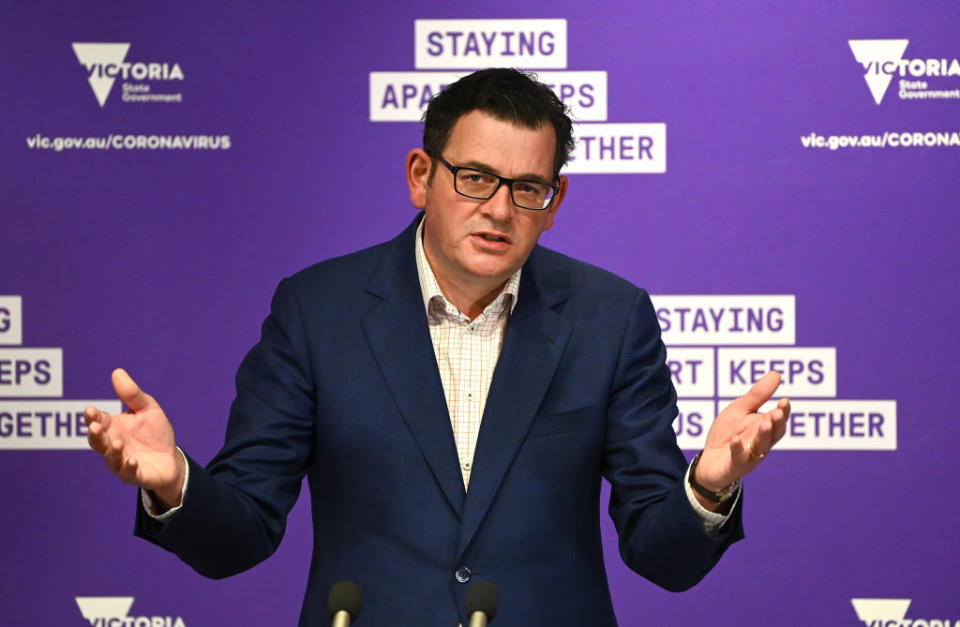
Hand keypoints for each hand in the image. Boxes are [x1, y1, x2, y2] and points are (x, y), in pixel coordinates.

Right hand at [84, 368, 184, 507]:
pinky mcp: (135, 475)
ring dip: (111, 452)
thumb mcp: (147, 409)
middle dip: (95, 435)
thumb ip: (132, 394)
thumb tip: (117, 372)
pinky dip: (128, 467)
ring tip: (118, 443)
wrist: (171, 458)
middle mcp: (113, 445)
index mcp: (113, 427)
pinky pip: (128, 473)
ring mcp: (122, 461)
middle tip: (95, 427)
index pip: (98, 420)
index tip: (91, 410)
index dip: (93, 416)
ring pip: (110, 459)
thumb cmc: (154, 432)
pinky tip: (131, 460)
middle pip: (98, 441)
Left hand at [694, 371, 790, 492]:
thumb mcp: (740, 410)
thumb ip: (757, 395)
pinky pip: (738, 458)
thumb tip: (776, 374)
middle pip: (773, 434)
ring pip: (760, 446)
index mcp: (764, 428)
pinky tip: (736, 439)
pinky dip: (738, 449)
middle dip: (776, 423)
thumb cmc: (727, 434)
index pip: (778, 420)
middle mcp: (761, 443)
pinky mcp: (734, 466)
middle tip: (777, 413)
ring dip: (763, 435)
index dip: (783, 412)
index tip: (784, 401)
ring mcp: (749, 456)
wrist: (709, 460)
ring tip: (764, 423)